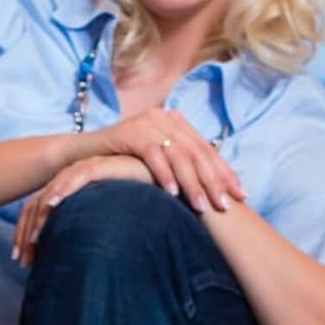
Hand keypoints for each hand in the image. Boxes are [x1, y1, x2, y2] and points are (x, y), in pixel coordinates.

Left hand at [13, 154, 152, 265]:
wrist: (167, 186)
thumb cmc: (142, 212)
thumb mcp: (108, 230)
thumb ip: (90, 240)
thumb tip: (76, 268)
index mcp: (71, 197)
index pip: (39, 215)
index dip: (27, 238)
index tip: (24, 263)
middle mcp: (72, 183)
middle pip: (37, 205)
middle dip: (26, 234)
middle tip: (23, 261)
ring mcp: (86, 172)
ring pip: (51, 192)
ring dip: (40, 217)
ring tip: (34, 239)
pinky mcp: (103, 165)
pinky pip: (77, 177)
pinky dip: (63, 188)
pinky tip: (53, 204)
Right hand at [84, 108, 244, 213]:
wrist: (83, 154)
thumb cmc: (123, 163)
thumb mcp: (158, 162)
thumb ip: (181, 166)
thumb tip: (213, 188)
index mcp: (178, 123)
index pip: (208, 150)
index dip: (225, 173)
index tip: (241, 196)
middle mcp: (166, 118)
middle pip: (197, 152)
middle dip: (214, 181)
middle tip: (226, 205)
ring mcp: (148, 122)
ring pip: (178, 155)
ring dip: (192, 183)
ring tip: (202, 206)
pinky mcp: (130, 132)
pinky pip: (152, 155)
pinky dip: (163, 174)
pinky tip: (172, 193)